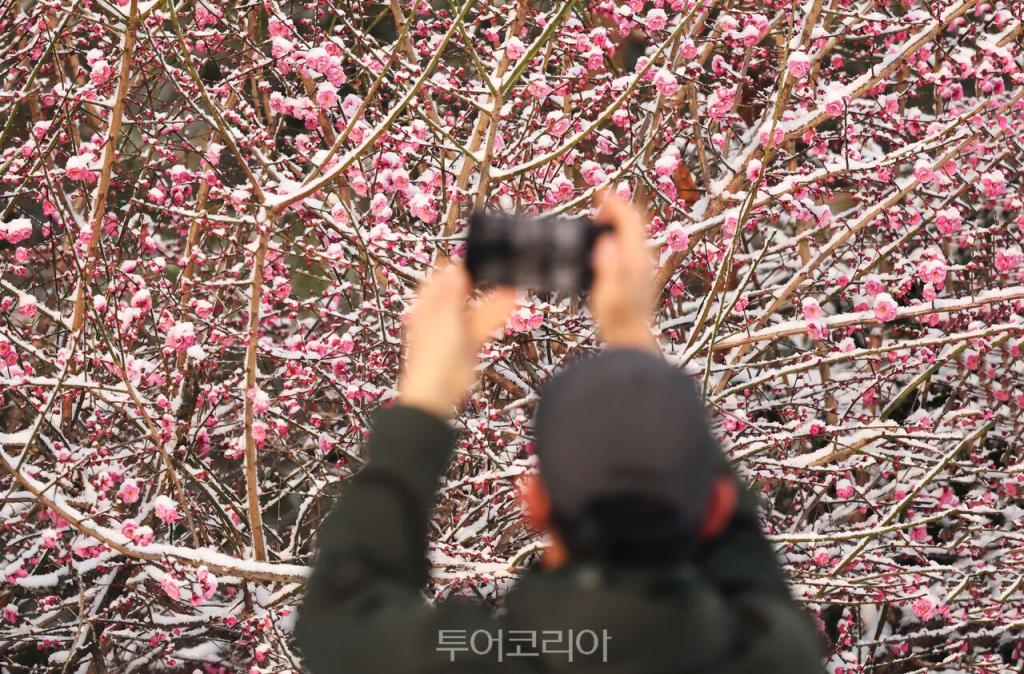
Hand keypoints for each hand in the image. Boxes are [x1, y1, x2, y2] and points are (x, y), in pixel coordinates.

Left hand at [398, 265, 516, 418]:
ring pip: (474, 309)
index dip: (454, 269)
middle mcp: (439, 317)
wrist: (438, 390)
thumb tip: (454, 268)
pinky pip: (482, 324)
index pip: (439, 281)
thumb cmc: (433, 356)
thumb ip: (452, 292)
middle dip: (476, 282)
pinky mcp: (468, 344)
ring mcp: (455, 331)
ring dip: (490, 297)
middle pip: (459, 293)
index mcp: (427, 307)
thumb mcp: (444, 316)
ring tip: (508, 282)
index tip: (472, 258)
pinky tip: (509, 302)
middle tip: (494, 267)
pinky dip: (495, 313)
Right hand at [590, 191, 658, 352]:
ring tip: (600, 218)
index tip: (600, 192)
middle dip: (618, 208)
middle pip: (635, 222)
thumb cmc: (617, 318)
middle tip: (598, 204)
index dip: (616, 203)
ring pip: (634, 232)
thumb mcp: (608, 293)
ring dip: (618, 221)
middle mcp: (643, 258)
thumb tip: (607, 241)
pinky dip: (619, 234)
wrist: (631, 337)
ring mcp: (642, 265)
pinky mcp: (638, 273)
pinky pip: (630, 243)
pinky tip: (606, 242)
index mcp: (635, 258)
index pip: (630, 221)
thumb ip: (609, 266)